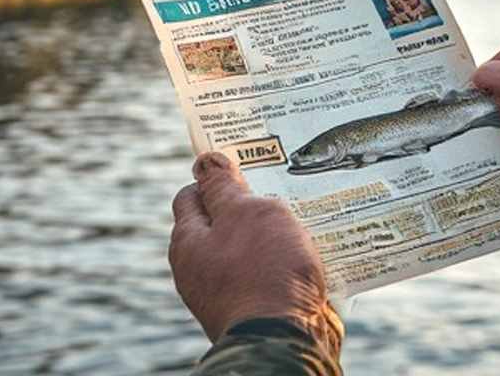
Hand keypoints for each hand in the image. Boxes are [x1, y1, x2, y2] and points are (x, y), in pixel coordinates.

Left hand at [169, 152, 341, 347]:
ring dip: (273, 235)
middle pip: (222, 223)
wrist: (286, 340)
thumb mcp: (245, 212)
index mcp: (188, 241)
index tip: (242, 162)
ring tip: (303, 219)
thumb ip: (223, 186)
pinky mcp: (257, 309)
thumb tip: (204, 161)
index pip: (191, 195)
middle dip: (248, 205)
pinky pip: (270, 275)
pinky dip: (285, 263)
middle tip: (278, 187)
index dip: (215, 177)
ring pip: (250, 250)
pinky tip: (311, 254)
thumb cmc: (263, 270)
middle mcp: (201, 269)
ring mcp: (228, 291)